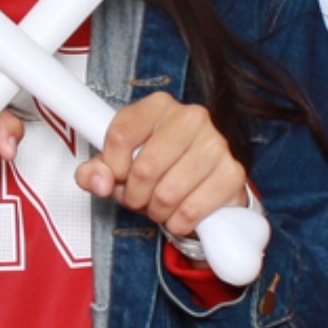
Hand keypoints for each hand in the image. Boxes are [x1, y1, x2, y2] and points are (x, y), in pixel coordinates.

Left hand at [75, 92, 249, 238]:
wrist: (200, 181)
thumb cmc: (157, 167)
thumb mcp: (118, 164)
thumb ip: (96, 171)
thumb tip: (97, 181)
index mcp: (158, 106)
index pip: (120, 136)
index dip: (111, 167)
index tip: (117, 176)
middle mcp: (190, 117)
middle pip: (144, 168)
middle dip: (135, 195)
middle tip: (139, 197)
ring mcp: (215, 143)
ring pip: (167, 194)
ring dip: (156, 210)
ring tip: (159, 204)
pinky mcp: (232, 173)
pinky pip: (191, 210)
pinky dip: (178, 221)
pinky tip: (178, 213)